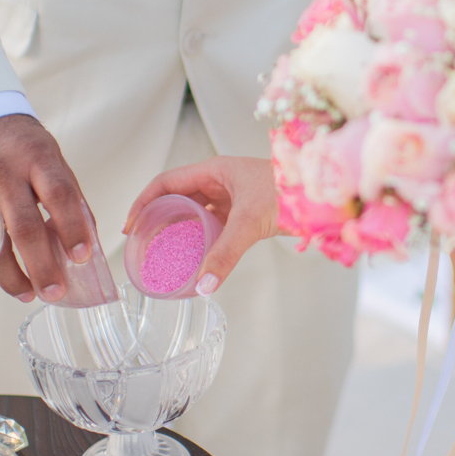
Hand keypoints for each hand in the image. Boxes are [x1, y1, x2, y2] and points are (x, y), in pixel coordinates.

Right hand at [0, 114, 94, 303]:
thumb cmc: (22, 148)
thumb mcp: (51, 159)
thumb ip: (68, 199)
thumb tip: (84, 247)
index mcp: (36, 156)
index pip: (58, 194)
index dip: (72, 228)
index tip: (82, 257)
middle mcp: (2, 171)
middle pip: (23, 225)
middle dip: (41, 265)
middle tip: (55, 293)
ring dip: (10, 276)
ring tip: (28, 294)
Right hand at [126, 157, 276, 295]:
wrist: (323, 194)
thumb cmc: (290, 191)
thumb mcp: (250, 222)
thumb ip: (225, 254)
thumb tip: (203, 285)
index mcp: (214, 170)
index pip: (165, 183)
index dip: (143, 203)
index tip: (130, 226)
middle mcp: (220, 179)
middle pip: (177, 197)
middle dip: (158, 219)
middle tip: (143, 245)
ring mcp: (232, 195)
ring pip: (195, 211)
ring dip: (179, 229)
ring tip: (163, 253)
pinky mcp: (244, 211)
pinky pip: (213, 223)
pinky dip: (201, 237)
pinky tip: (195, 255)